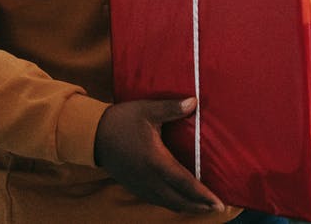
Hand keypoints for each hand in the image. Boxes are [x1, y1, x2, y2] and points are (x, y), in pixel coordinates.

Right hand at [94, 97, 224, 213]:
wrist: (92, 135)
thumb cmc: (121, 121)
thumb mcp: (147, 110)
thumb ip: (171, 108)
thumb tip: (194, 102)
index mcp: (156, 161)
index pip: (185, 183)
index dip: (203, 195)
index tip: (218, 204)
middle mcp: (149, 179)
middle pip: (179, 200)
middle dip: (199, 206)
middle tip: (217, 208)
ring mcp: (140, 185)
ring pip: (168, 203)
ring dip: (186, 207)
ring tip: (202, 207)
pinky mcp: (134, 186)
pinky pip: (157, 200)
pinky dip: (172, 203)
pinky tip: (179, 200)